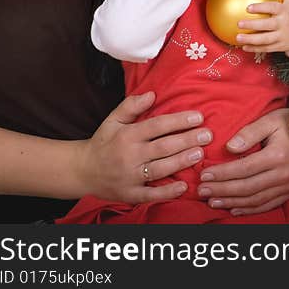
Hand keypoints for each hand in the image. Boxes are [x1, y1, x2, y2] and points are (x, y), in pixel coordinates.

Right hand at [75, 91, 212, 202]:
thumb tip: (152, 94)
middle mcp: (129, 156)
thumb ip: (131, 106)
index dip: (179, 121)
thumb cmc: (103, 142)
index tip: (199, 117)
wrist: (81, 171)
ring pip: (160, 169)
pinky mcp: (129, 194)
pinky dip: (166, 192)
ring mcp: (129, 176)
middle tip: (207, 135)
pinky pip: (150, 194)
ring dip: (181, 161)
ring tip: (200, 153)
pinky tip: (183, 187)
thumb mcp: (113, 120)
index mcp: (127, 136)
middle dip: (187, 140)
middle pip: (163, 147)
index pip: (157, 125)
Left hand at [196, 108, 288, 214]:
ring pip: (255, 200)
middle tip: (202, 190)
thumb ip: (249, 132)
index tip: (204, 174)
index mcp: (278, 156)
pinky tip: (234, 209)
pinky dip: (250, 210)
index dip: (222, 173)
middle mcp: (284, 174)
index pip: (243, 169)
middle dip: (221, 190)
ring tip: (212, 201)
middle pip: (246, 188)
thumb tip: (230, 148)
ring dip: (232, 202)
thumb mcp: (270, 120)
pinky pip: (268, 204)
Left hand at [235, 0, 288, 54]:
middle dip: (252, 25)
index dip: (260, 8)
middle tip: (239, 23)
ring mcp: (282, 36)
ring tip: (237, 37)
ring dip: (250, 39)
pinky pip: (266, 48)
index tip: (248, 7)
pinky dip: (255, 49)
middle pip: (267, 25)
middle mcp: (284, 24)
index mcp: (286, 11)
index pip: (272, 8)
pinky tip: (244, 47)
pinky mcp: (281, 46)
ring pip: (265, 39)